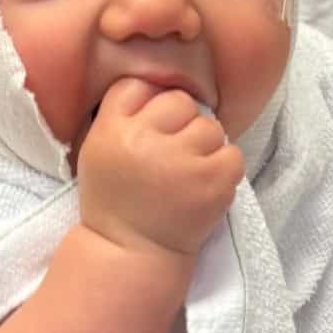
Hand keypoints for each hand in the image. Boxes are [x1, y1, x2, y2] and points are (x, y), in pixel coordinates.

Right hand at [77, 77, 243, 256]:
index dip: (150, 108)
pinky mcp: (212, 182)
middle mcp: (144, 141)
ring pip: (210, 127)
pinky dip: (224, 170)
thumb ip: (123, 112)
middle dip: (181, 125)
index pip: (141, 86)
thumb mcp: (99, 148)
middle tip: (171, 158)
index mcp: (111, 130)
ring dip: (205, 148)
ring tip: (187, 175)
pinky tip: (203, 187)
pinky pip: (233, 154)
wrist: (132, 252)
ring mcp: (181, 162)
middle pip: (181, 102)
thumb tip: (161, 79)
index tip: (150, 134)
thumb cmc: (117, 198)